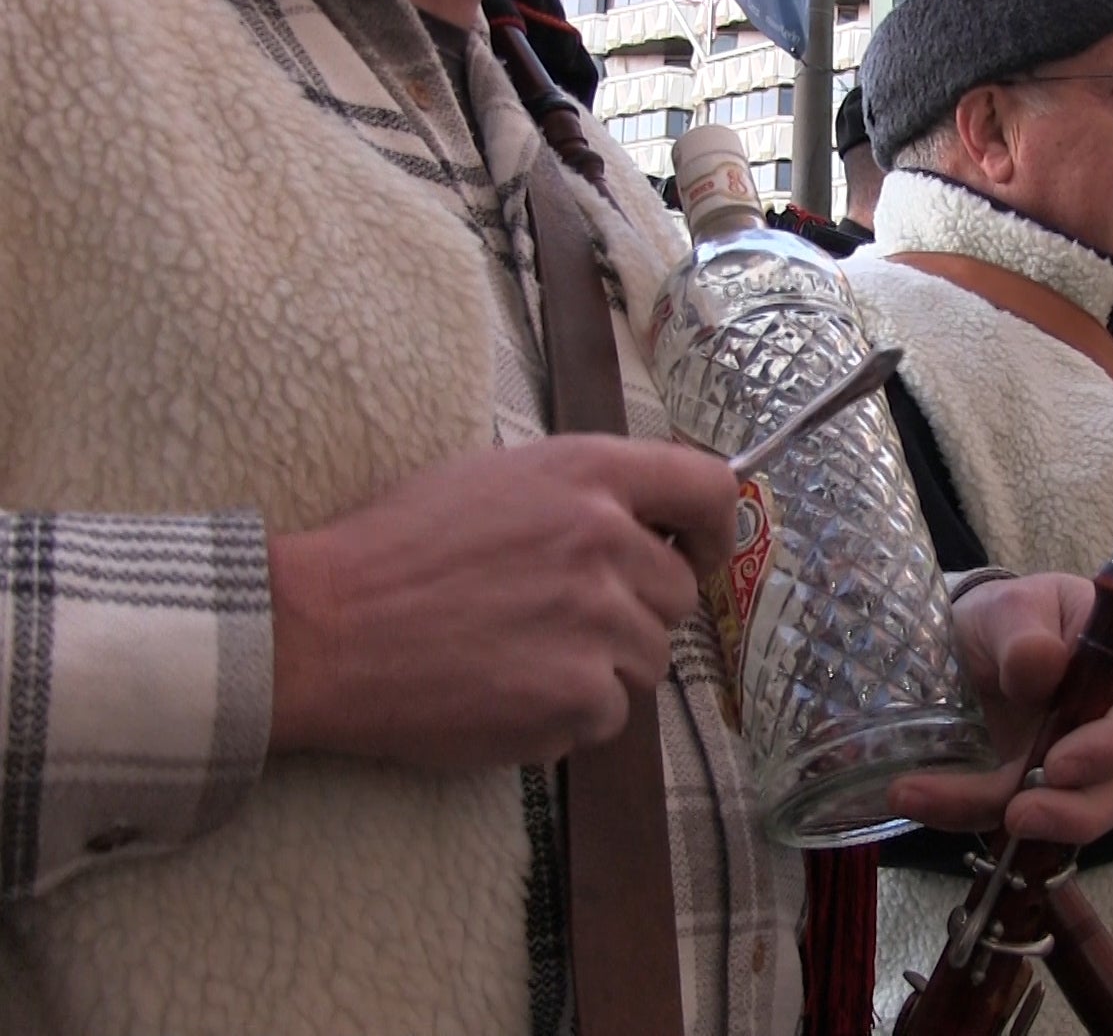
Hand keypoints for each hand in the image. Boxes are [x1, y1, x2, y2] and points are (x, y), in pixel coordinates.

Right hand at [267, 436, 737, 767]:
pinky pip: (609, 716)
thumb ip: (583, 493)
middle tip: (555, 619)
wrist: (319, 629)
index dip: (714, 530)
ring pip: (647, 660)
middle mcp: (605, 539)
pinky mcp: (579, 694)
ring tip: (513, 654)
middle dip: (634, 612)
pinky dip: (566, 717)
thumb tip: (652, 521)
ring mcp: (597, 620)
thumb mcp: (496, 479)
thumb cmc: (396, 552)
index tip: (697, 554)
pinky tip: (503, 692)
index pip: (710, 488)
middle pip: (679, 593)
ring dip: (597, 668)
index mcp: (588, 473)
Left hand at [887, 573, 1112, 844]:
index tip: (1062, 763)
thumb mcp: (1013, 607)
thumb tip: (1040, 665)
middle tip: (1016, 815)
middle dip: (1071, 812)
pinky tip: (917, 797)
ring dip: (1010, 824)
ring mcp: (1090, 772)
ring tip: (928, 799)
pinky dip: (966, 814)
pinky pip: (1019, 820)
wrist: (979, 643)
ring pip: (1072, 817)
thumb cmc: (1015, 617)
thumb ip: (1025, 632)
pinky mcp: (1046, 797)